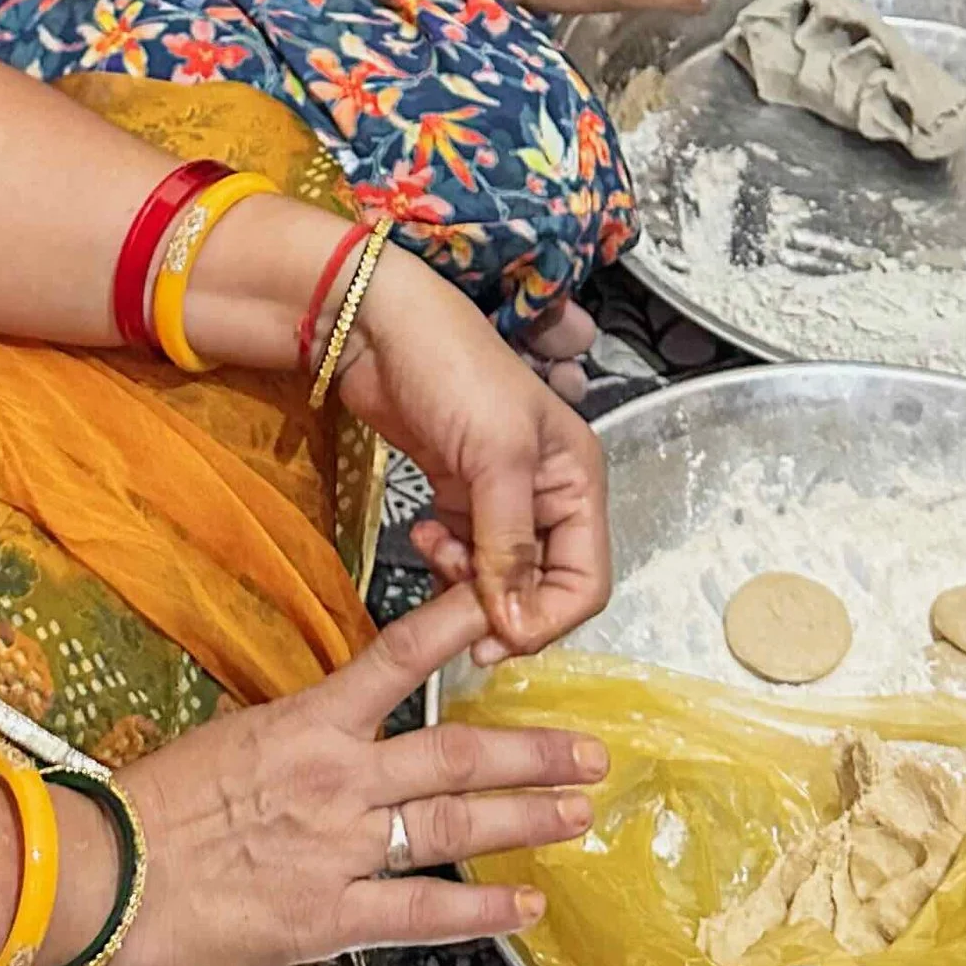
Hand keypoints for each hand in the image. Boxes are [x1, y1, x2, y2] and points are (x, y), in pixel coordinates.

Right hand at [109, 586, 599, 965]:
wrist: (109, 873)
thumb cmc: (159, 803)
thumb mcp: (234, 739)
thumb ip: (303, 736)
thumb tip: (348, 732)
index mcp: (309, 721)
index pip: (398, 657)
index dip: (460, 627)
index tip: (511, 611)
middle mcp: (338, 778)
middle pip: (456, 755)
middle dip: (533, 752)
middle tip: (593, 751)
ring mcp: (341, 848)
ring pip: (455, 828)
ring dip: (526, 820)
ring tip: (578, 814)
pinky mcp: (332, 917)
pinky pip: (424, 913)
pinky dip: (484, 911)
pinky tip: (528, 906)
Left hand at [336, 248, 611, 652]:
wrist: (379, 328)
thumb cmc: (452, 370)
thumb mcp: (495, 456)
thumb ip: (509, 542)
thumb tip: (514, 623)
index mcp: (577, 481)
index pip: (586, 580)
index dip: (547, 618)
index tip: (496, 637)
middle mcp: (548, 495)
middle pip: (542, 586)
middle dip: (501, 603)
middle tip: (453, 611)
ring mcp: (501, 497)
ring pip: (500, 577)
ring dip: (467, 581)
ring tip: (435, 552)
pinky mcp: (459, 496)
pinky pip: (465, 554)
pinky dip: (445, 559)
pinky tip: (423, 534)